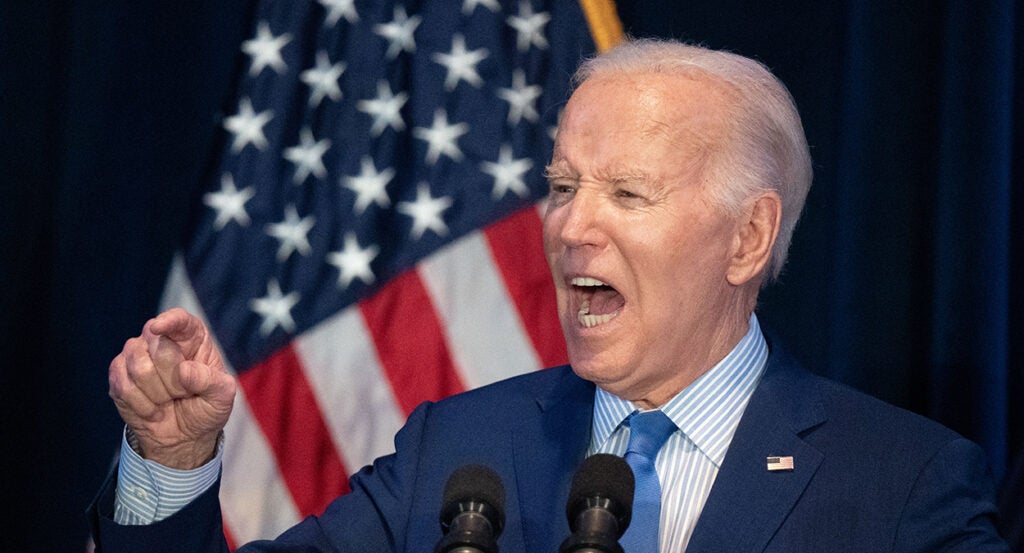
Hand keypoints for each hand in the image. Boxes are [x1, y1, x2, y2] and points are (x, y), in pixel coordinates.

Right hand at [109, 308, 235, 468]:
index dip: (169, 321)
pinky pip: (124, 386)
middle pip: (157, 346)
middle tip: (184, 393)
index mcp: (192, 338)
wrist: (183, 437)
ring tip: (169, 400)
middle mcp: (161, 340)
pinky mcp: (118, 374)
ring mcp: (136, 355)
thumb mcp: (222, 397)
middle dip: (173, 378)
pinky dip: (142, 405)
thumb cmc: (206, 408)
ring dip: (158, 394)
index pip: (180, 320)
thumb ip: (212, 382)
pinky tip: (153, 410)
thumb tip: (185, 370)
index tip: (159, 328)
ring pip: (138, 367)